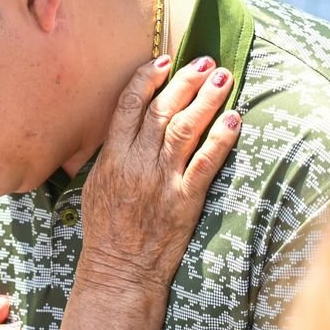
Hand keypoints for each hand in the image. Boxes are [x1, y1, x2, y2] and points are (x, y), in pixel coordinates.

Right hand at [79, 54, 240, 292]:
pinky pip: (206, 162)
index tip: (164, 60)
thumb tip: (124, 125)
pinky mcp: (185, 199)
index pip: (129, 106)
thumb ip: (112, 153)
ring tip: (222, 77)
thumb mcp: (95, 184)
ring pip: (185, 128)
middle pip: (162, 110)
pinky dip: (221, 137)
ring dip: (206, 99)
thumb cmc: (106, 229)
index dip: (147, 78)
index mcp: (112, 157)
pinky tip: (233, 118)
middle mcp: (136, 163)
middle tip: (204, 61)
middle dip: (184, 81)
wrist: (120, 269)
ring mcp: (162, 180)